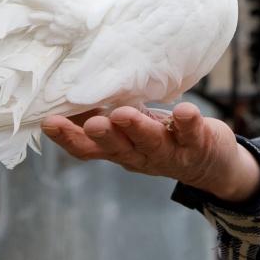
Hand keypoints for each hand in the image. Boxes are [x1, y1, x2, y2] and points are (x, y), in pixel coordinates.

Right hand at [41, 102, 259, 202]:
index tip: (48, 121)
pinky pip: (192, 132)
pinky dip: (187, 121)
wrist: (211, 165)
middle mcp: (141, 155)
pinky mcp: (198, 143)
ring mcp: (170, 152)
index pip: (89, 150)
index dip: (68, 138)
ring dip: (138, 129)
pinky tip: (184, 109)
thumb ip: (103, 119)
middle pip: (118, 148)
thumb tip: (67, 94)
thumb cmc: (161, 138)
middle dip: (103, 135)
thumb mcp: (130, 132)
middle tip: (92, 123)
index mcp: (120, 151)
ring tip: (124, 114)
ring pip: (152, 142)